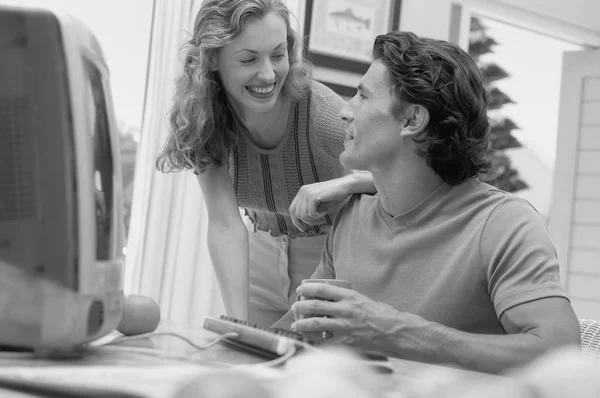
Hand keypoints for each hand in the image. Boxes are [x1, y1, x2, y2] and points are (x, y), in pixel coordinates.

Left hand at [289, 179, 349, 231]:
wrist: (345, 186)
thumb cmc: (334, 196)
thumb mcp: (318, 204)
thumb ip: (308, 209)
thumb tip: (301, 222)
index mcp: (302, 192)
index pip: (292, 209)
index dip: (296, 221)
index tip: (303, 229)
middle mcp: (302, 191)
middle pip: (297, 214)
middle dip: (308, 221)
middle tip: (320, 222)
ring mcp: (307, 192)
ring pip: (303, 215)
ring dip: (314, 219)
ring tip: (323, 214)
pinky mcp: (313, 196)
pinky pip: (311, 213)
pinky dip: (319, 215)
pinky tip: (326, 211)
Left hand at [291, 283, 408, 351]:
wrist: (395, 331)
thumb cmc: (382, 315)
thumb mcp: (363, 299)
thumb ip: (347, 299)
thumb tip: (330, 299)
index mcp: (350, 296)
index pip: (322, 289)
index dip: (308, 289)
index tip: (301, 290)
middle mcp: (345, 309)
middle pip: (315, 305)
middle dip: (300, 306)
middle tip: (295, 307)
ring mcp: (344, 326)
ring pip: (315, 323)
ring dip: (302, 324)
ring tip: (295, 325)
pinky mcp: (346, 341)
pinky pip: (324, 339)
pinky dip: (314, 338)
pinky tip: (308, 339)